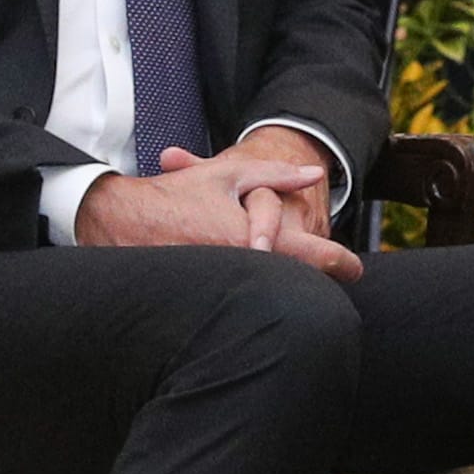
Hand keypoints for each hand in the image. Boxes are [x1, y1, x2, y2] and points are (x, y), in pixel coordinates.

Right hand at [77, 145, 359, 274]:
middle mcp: (236, 267)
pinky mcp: (198, 298)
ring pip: (265, 292)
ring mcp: (217, 286)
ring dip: (284, 286)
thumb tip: (316, 175)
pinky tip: (258, 291)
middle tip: (336, 276)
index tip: (357, 268)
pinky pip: (236, 297)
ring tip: (303, 285)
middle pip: (291, 280)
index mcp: (249, 237)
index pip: (307, 256)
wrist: (117, 222)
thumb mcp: (228, 176)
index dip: (338, 262)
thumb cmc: (175, 195)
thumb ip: (276, 175)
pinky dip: (253, 293)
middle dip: (314, 278)